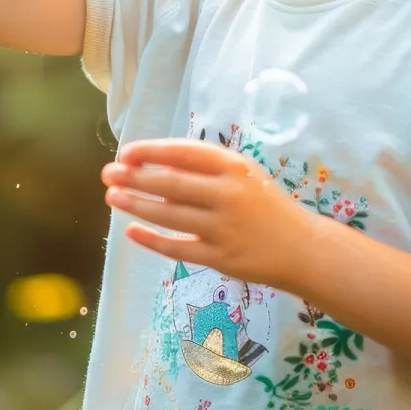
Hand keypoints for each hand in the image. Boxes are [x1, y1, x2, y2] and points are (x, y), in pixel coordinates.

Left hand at [102, 138, 309, 291]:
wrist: (302, 247)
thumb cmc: (268, 205)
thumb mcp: (245, 175)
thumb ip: (208, 171)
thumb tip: (157, 169)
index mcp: (234, 166)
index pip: (183, 152)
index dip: (151, 151)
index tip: (126, 152)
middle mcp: (227, 193)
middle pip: (170, 183)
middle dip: (134, 177)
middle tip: (108, 174)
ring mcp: (222, 227)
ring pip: (168, 214)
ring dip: (136, 204)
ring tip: (113, 197)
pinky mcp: (219, 258)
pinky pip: (177, 247)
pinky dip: (151, 239)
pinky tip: (131, 231)